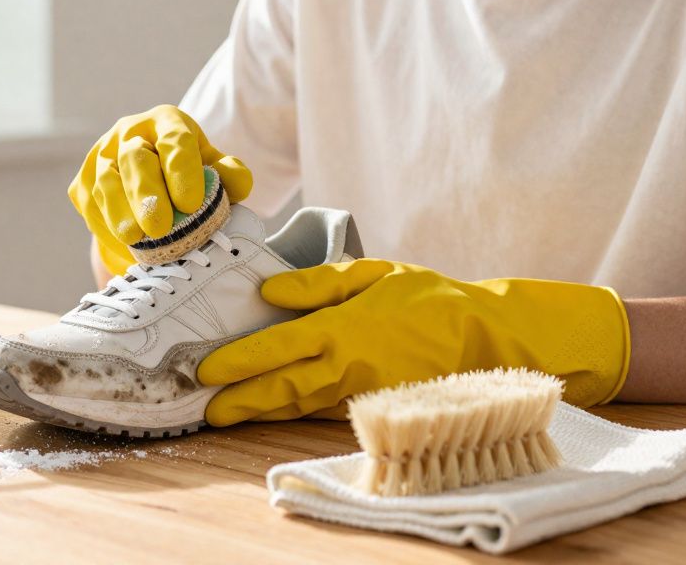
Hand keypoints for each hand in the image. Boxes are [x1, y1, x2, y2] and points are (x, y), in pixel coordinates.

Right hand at [69, 105, 252, 274]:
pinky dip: (107, 227)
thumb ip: (229, 174)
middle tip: (160, 227)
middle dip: (146, 193)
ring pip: (105, 183)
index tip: (192, 203)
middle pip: (134, 159)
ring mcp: (100, 157)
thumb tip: (239, 184)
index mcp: (167, 122)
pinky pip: (91, 206)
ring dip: (120, 213)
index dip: (182, 171)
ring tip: (135, 239)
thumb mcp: (213, 169)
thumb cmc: (187, 174)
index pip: (174, 139)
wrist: (148, 180)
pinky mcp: (81, 184)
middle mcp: (129, 132)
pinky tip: (125, 245)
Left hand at [198, 259, 630, 424]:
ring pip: (298, 405)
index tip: (205, 369)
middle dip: (239, 400)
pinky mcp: (372, 405)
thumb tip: (269, 290)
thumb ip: (318, 282)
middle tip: (203, 407)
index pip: (278, 347)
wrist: (483, 336)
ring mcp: (360, 391)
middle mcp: (346, 365)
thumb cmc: (427, 297)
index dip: (239, 361)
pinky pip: (321, 410)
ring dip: (259, 411)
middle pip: (281, 388)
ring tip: (223, 413)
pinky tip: (268, 411)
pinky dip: (291, 412)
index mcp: (342, 328)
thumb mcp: (372, 273)